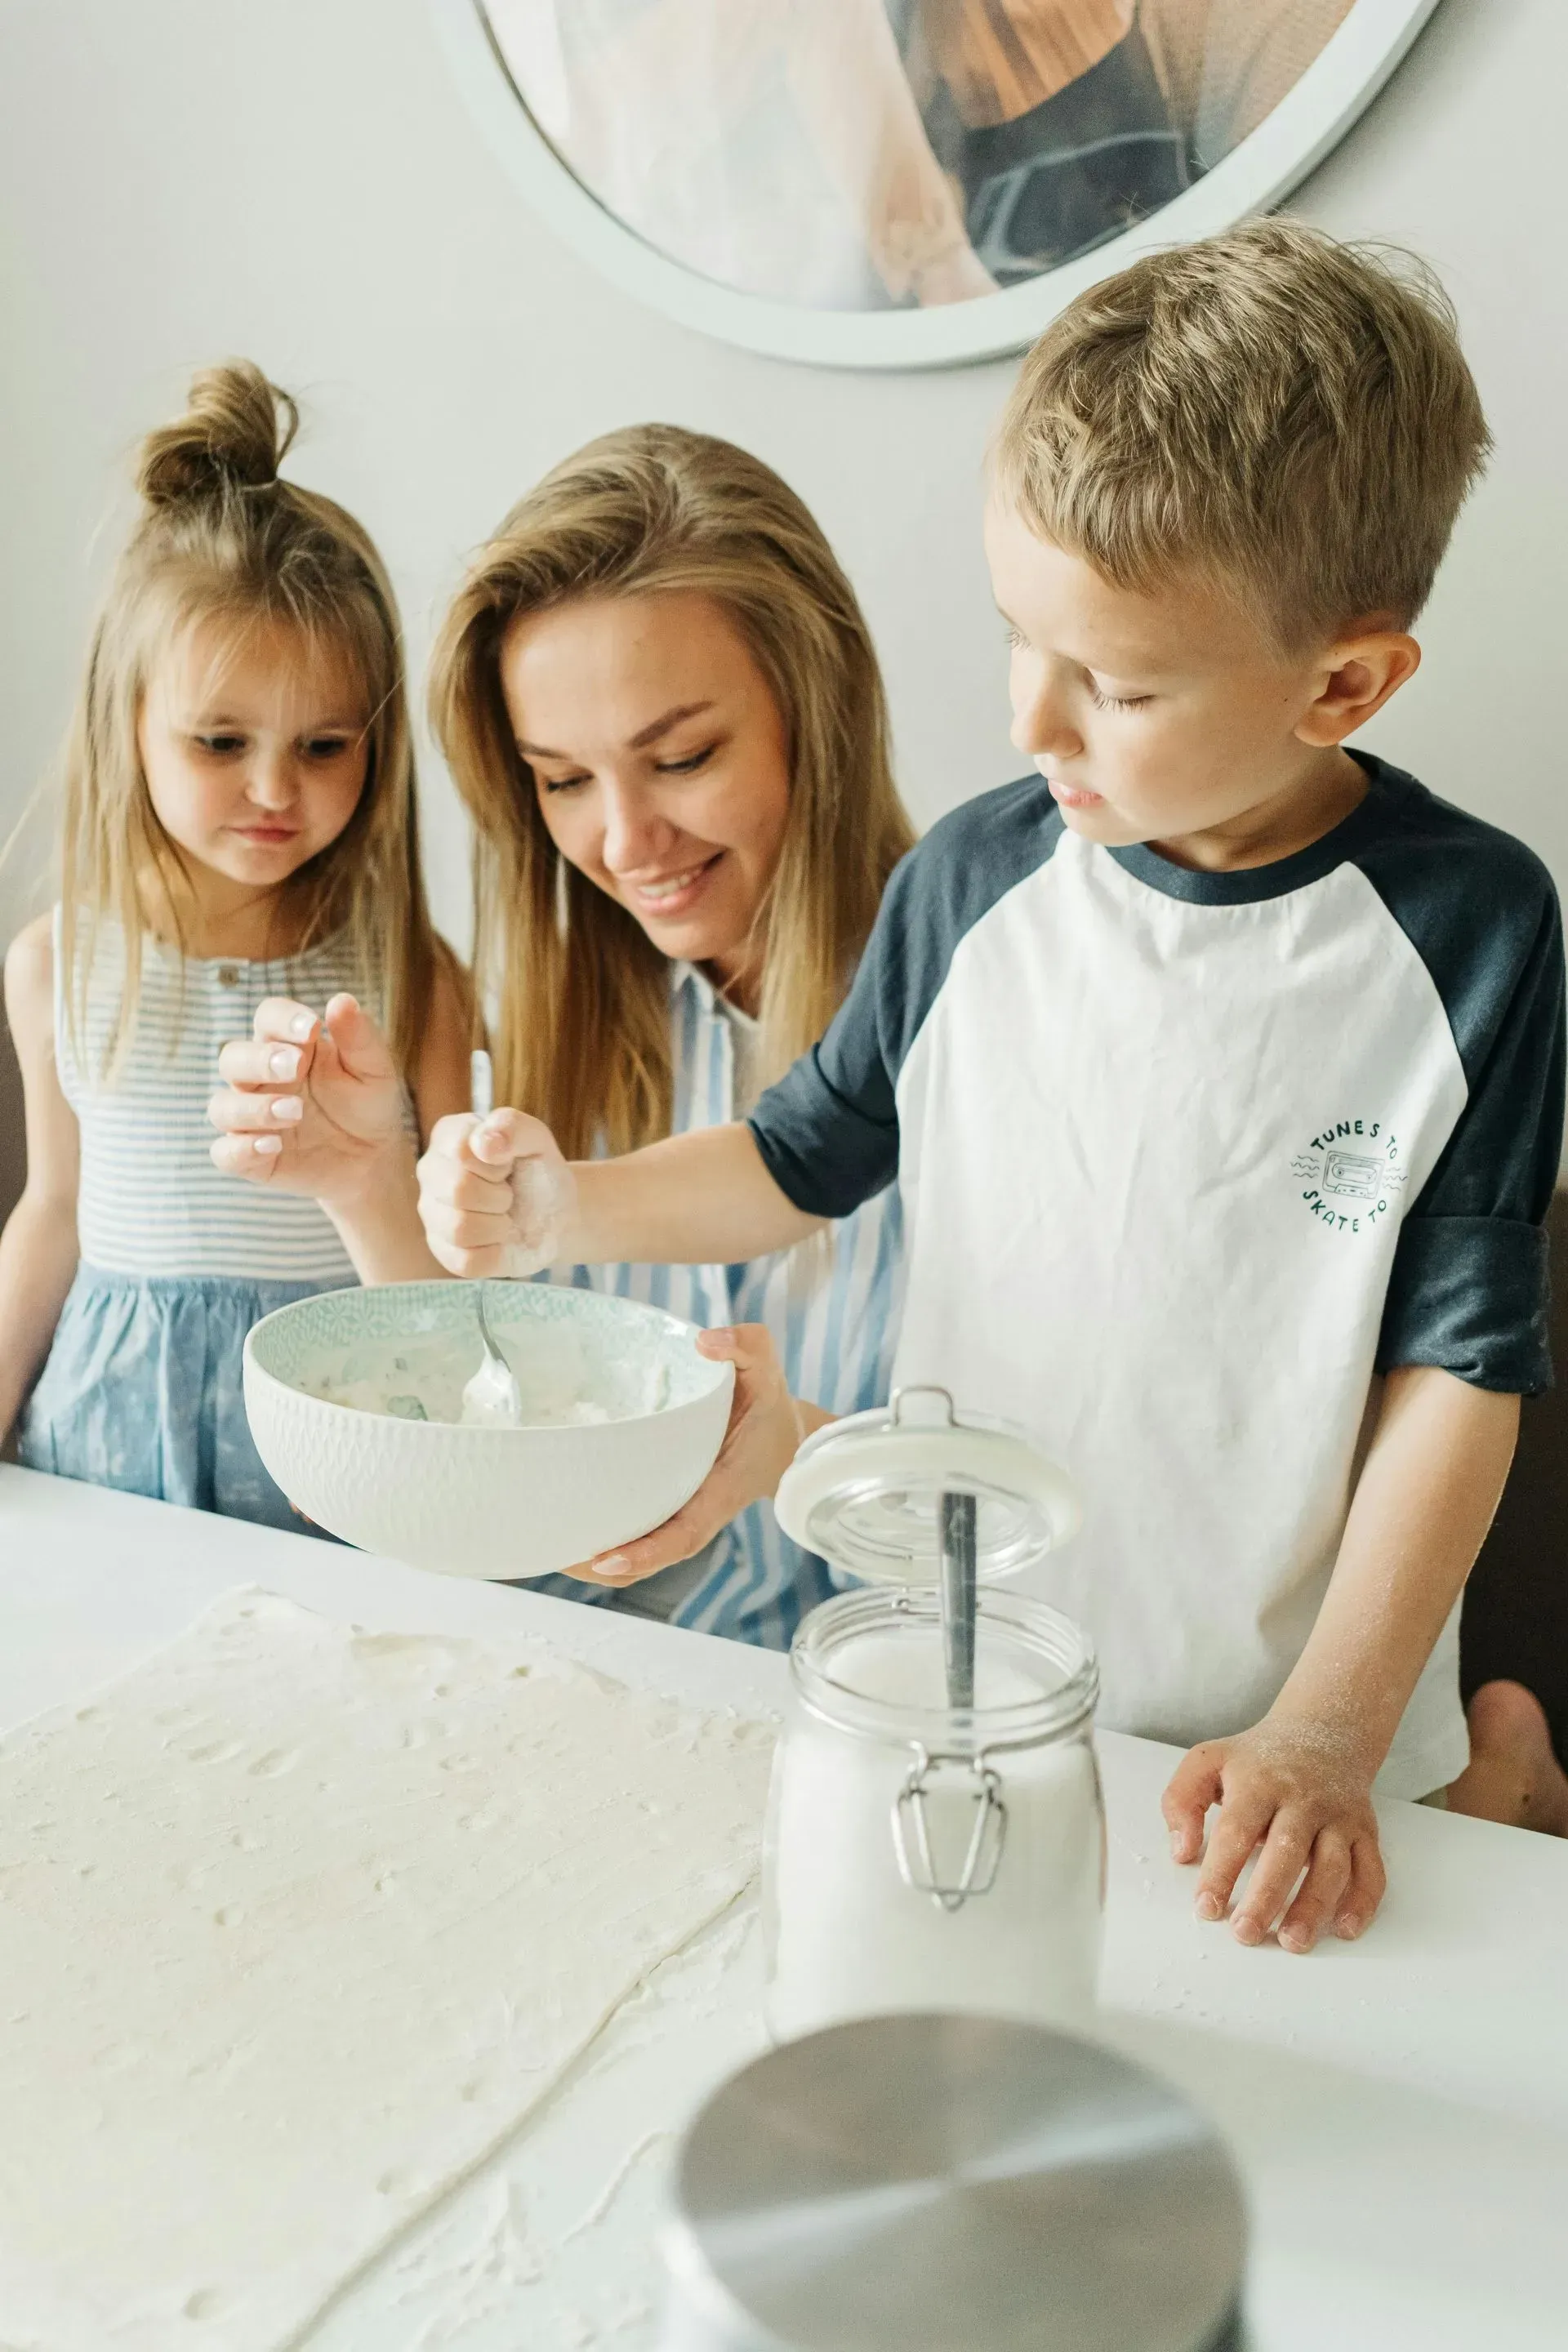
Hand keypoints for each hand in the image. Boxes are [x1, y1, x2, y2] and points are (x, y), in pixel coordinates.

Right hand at [208, 994, 407, 1206]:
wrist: (374, 1159)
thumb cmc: (368, 1104)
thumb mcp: (374, 1070)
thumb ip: (359, 1038)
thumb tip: (342, 1000)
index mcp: (288, 1046)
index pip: (267, 1018)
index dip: (282, 1019)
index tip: (311, 1027)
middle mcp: (261, 1079)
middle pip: (232, 1058)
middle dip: (259, 1061)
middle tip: (294, 1067)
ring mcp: (252, 1119)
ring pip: (222, 1107)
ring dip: (252, 1108)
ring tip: (294, 1112)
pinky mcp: (252, 1158)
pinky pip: (226, 1153)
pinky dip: (241, 1149)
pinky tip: (273, 1145)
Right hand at [417, 1107, 575, 1278]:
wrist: (554, 1213)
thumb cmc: (537, 1170)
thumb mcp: (537, 1138)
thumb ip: (512, 1127)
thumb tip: (484, 1144)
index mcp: (447, 1137)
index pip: (461, 1152)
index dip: (498, 1164)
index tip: (509, 1165)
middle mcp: (430, 1173)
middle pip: (458, 1191)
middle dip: (500, 1196)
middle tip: (509, 1193)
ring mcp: (432, 1214)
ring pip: (459, 1229)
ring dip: (498, 1225)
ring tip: (504, 1215)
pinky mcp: (443, 1251)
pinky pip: (467, 1261)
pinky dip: (497, 1253)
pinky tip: (499, 1239)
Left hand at [564, 1325, 809, 1588]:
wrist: (785, 1439)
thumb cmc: (769, 1406)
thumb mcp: (766, 1368)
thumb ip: (745, 1345)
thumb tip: (705, 1341)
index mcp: (723, 1488)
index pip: (686, 1533)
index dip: (648, 1551)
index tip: (607, 1559)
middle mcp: (702, 1510)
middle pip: (655, 1555)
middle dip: (609, 1566)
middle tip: (560, 1556)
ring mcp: (686, 1513)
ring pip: (644, 1552)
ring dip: (600, 1560)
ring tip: (553, 1548)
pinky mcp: (674, 1506)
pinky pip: (642, 1532)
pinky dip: (609, 1539)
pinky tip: (571, 1526)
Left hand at [1162, 1714, 1386, 1953]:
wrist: (1322, 1730)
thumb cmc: (1257, 1759)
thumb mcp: (1208, 1762)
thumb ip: (1181, 1801)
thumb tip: (1182, 1852)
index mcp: (1258, 1782)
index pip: (1236, 1829)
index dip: (1220, 1871)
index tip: (1206, 1907)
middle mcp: (1302, 1798)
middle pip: (1286, 1850)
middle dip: (1266, 1897)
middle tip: (1245, 1933)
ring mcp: (1337, 1816)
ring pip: (1332, 1865)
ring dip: (1313, 1906)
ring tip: (1292, 1942)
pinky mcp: (1364, 1830)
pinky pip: (1371, 1869)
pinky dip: (1363, 1901)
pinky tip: (1345, 1928)